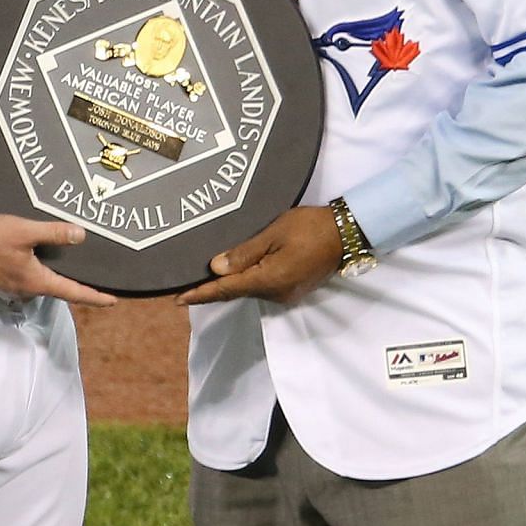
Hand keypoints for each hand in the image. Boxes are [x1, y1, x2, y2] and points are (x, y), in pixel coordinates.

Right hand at [0, 214, 118, 307]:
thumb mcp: (25, 231)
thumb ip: (53, 233)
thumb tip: (80, 236)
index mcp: (36, 282)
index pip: (73, 292)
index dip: (95, 297)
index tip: (113, 300)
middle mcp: (26, 291)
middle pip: (58, 289)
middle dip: (74, 283)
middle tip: (94, 276)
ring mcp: (12, 289)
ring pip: (41, 283)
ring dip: (53, 274)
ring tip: (67, 261)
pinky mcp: (1, 282)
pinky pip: (27, 278)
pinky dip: (37, 270)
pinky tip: (37, 256)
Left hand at [176, 206, 338, 306]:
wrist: (347, 233)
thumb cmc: (310, 227)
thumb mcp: (274, 233)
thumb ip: (244, 253)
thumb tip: (216, 268)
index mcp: (269, 280)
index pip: (226, 290)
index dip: (201, 294)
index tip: (178, 298)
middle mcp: (276, 294)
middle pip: (237, 291)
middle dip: (214, 287)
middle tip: (188, 281)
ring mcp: (287, 294)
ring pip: (251, 289)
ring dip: (232, 282)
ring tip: (210, 273)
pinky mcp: (294, 289)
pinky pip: (263, 286)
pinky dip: (248, 279)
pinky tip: (239, 270)